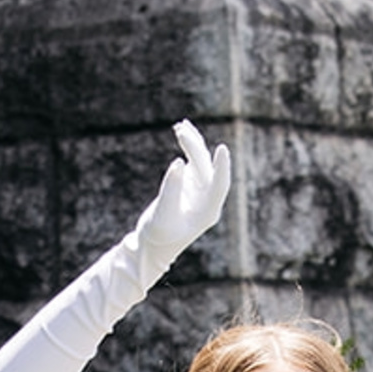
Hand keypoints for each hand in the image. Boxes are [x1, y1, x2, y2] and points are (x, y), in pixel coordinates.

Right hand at [128, 120, 231, 288]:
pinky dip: (187, 147)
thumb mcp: (161, 215)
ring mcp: (199, 191)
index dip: (221, 168)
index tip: (222, 149)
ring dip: (192, 144)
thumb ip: (171, 189)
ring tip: (181, 126)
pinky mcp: (189, 184)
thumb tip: (179, 162)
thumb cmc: (158, 236)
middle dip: (194, 148)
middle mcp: (207, 200)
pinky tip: (181, 131)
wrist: (151, 245)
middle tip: (180, 131)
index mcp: (207, 212)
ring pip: (200, 162)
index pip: (219, 186)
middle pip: (205, 168)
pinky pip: (192, 161)